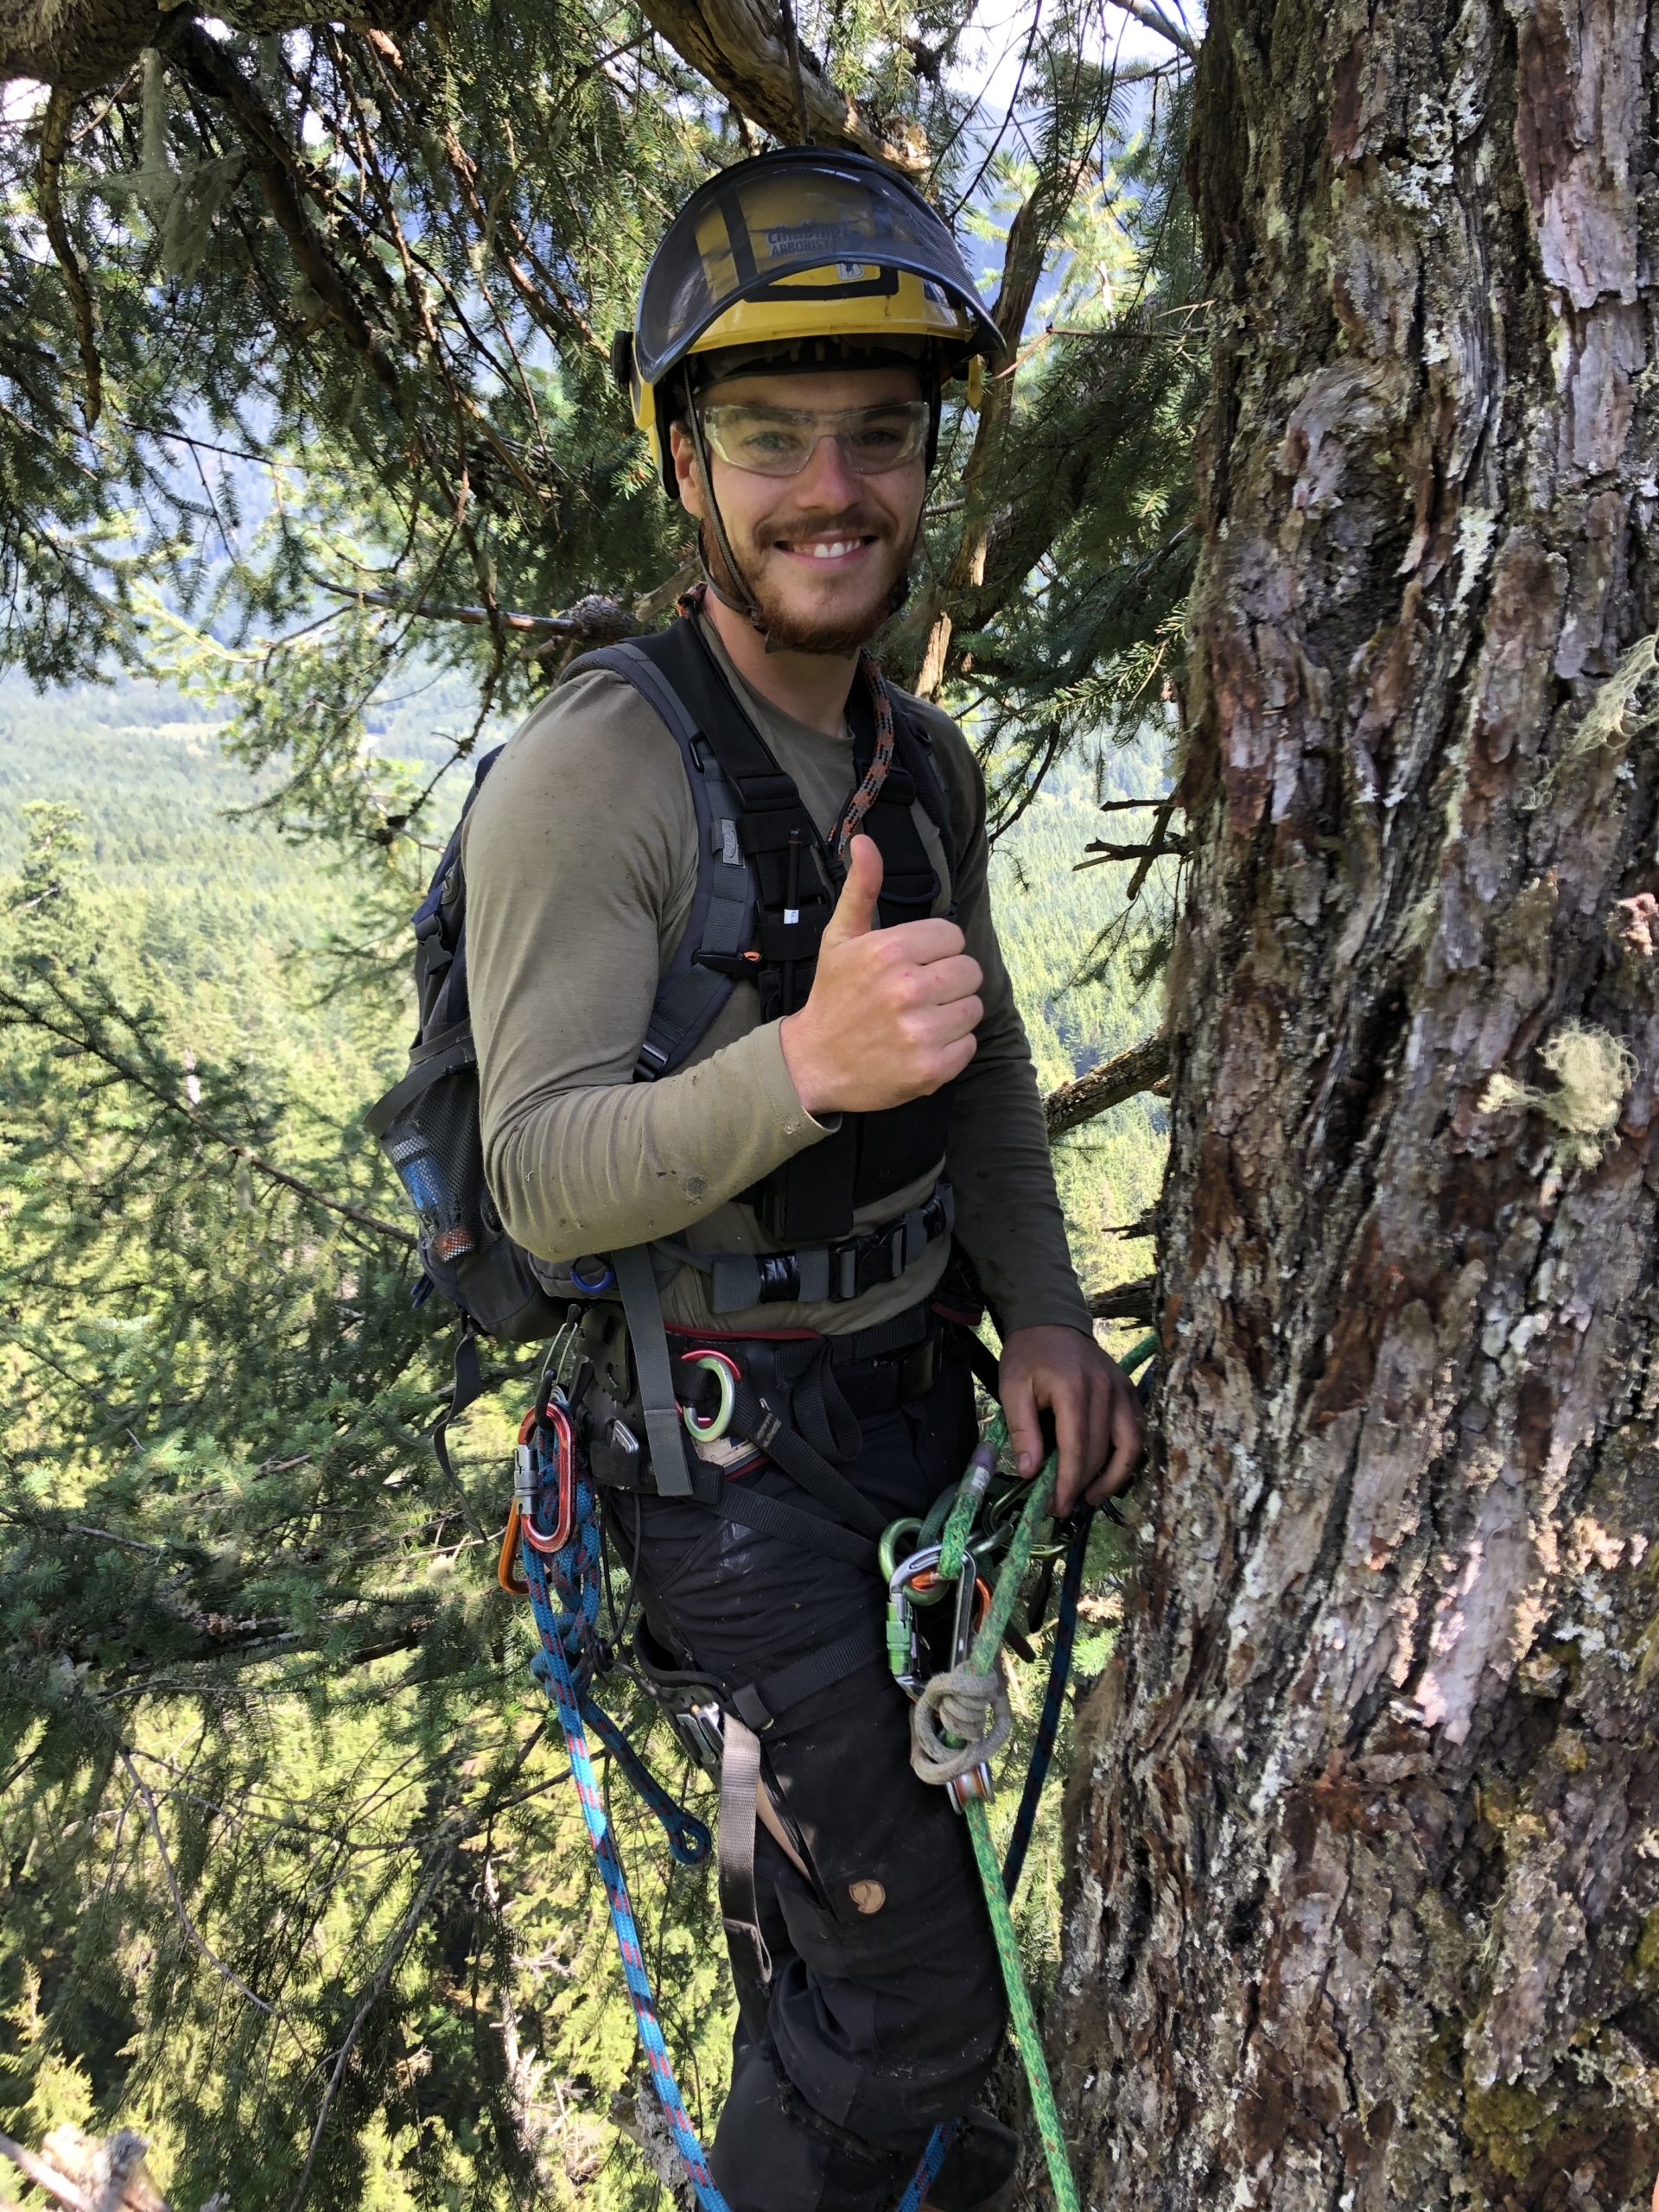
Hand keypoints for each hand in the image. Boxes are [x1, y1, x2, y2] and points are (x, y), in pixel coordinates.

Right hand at [779, 834, 983, 1116]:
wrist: (813, 1064)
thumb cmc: (833, 997)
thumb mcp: (840, 938)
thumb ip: (862, 889)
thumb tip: (865, 840)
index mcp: (890, 951)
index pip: (953, 937)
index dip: (934, 951)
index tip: (911, 966)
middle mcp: (908, 989)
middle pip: (970, 971)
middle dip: (948, 981)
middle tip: (916, 996)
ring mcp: (921, 1032)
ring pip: (974, 1007)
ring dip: (952, 1014)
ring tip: (919, 1020)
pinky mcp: (931, 1069)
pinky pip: (969, 1044)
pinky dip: (951, 1047)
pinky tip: (921, 1046)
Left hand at [999, 1325, 1142, 1515]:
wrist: (1052, 1321)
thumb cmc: (1029, 1356)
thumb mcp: (1012, 1387)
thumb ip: (1022, 1429)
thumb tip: (1031, 1472)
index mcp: (1073, 1388)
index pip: (1077, 1446)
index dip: (1068, 1482)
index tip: (1058, 1506)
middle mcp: (1105, 1390)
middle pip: (1101, 1451)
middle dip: (1083, 1485)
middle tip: (1064, 1505)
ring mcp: (1122, 1390)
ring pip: (1130, 1445)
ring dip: (1113, 1478)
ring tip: (1091, 1497)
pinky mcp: (1129, 1392)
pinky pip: (1136, 1432)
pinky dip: (1126, 1457)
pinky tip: (1108, 1472)